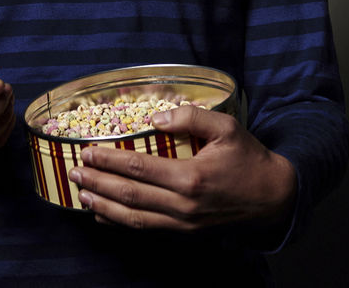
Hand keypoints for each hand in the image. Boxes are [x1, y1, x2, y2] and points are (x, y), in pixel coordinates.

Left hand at [68, 105, 296, 233]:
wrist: (274, 198)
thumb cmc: (249, 158)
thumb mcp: (226, 127)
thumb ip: (191, 118)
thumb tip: (155, 118)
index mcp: (190, 177)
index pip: (137, 167)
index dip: (108, 159)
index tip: (87, 150)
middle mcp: (183, 205)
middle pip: (129, 195)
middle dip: (97, 182)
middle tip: (74, 169)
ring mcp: (183, 223)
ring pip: (133, 218)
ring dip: (103, 205)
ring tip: (81, 192)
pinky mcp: (185, 232)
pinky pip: (146, 228)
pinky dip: (121, 223)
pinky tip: (103, 214)